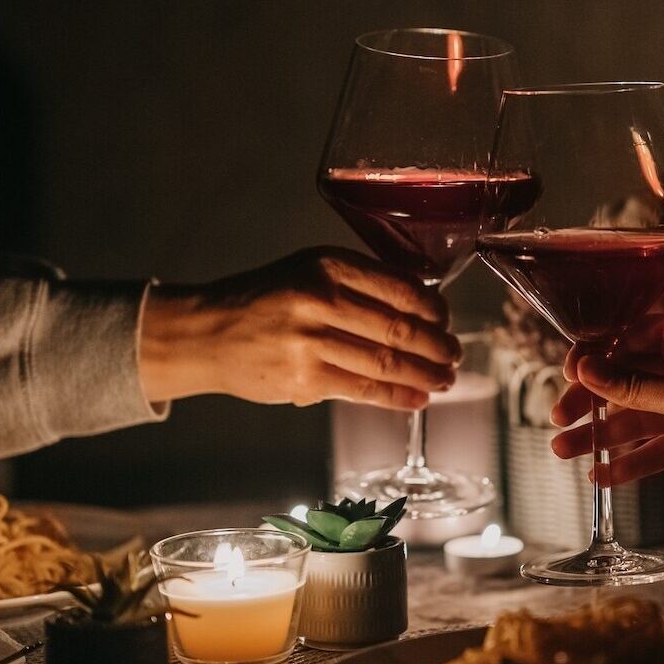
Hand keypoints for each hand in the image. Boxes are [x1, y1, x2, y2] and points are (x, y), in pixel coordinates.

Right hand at [139, 246, 460, 409]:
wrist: (209, 332)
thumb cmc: (265, 299)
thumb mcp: (309, 269)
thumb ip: (360, 282)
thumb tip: (422, 306)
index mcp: (327, 265)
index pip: (401, 287)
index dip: (435, 309)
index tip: (446, 319)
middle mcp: (320, 300)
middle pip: (400, 328)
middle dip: (438, 346)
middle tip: (454, 354)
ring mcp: (312, 343)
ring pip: (387, 362)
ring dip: (425, 374)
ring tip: (445, 379)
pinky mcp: (305, 380)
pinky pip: (365, 390)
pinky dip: (398, 396)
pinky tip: (418, 398)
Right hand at [550, 312, 663, 500]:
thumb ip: (632, 386)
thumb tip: (583, 368)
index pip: (629, 340)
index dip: (595, 358)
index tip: (565, 375)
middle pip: (627, 381)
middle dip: (592, 403)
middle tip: (557, 420)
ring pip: (637, 417)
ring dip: (602, 435)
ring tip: (562, 451)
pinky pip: (655, 445)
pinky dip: (630, 459)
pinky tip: (601, 474)